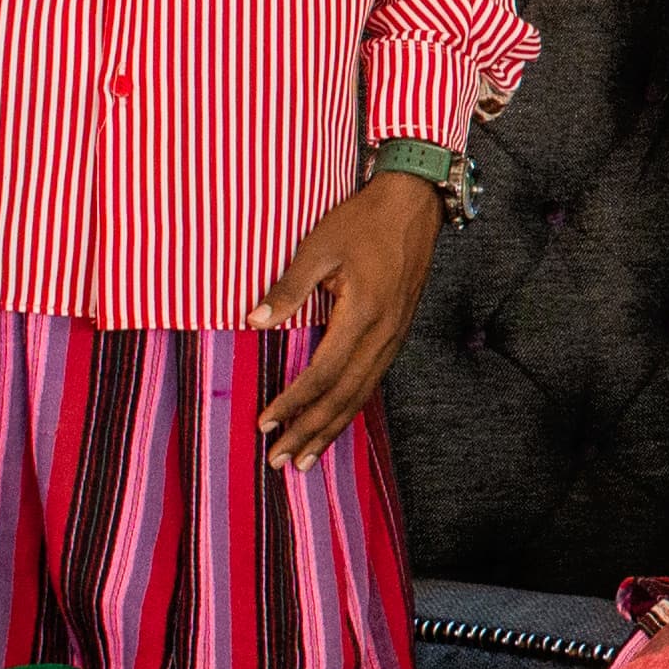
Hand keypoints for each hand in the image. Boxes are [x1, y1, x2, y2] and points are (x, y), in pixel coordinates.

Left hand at [249, 175, 439, 462]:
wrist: (414, 206)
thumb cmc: (362, 221)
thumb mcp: (319, 246)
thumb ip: (288, 288)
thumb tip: (253, 322)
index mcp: (362, 313)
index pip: (323, 373)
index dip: (293, 402)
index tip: (264, 423)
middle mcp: (383, 334)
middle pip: (344, 398)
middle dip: (310, 433)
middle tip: (279, 462)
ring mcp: (394, 337)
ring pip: (361, 396)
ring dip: (331, 430)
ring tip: (304, 460)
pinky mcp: (397, 335)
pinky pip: (372, 383)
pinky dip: (350, 410)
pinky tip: (334, 424)